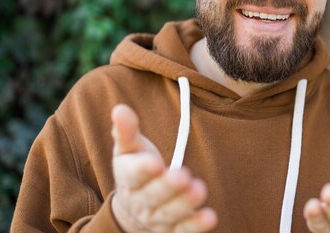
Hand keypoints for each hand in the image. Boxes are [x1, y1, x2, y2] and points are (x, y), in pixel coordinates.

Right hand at [110, 104, 216, 232]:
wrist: (132, 212)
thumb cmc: (135, 169)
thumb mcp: (129, 149)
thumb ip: (126, 131)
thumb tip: (119, 109)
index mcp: (129, 178)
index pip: (133, 175)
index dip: (143, 169)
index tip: (154, 163)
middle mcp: (142, 201)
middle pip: (154, 196)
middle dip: (168, 187)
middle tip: (182, 177)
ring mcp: (158, 219)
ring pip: (170, 214)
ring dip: (184, 204)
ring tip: (199, 190)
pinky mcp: (173, 230)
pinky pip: (184, 231)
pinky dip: (196, 226)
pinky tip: (210, 217)